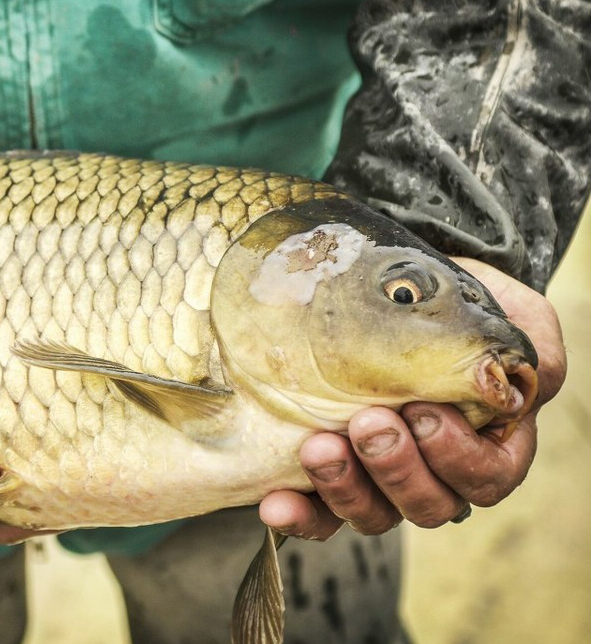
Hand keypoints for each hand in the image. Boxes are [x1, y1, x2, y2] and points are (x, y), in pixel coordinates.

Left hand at [260, 258, 566, 538]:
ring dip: (345, 486)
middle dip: (396, 467)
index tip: (424, 412)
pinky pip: (318, 515)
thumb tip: (508, 381)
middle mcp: (435, 473)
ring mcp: (378, 479)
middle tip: (368, 423)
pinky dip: (299, 514)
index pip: (485, 478)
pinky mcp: (329, 475)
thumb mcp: (510, 314)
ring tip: (318, 446)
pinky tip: (275, 503)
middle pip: (427, 504)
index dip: (456, 457)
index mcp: (488, 444)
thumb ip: (529, 347)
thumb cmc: (458, 305)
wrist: (390, 289)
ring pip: (372, 514)